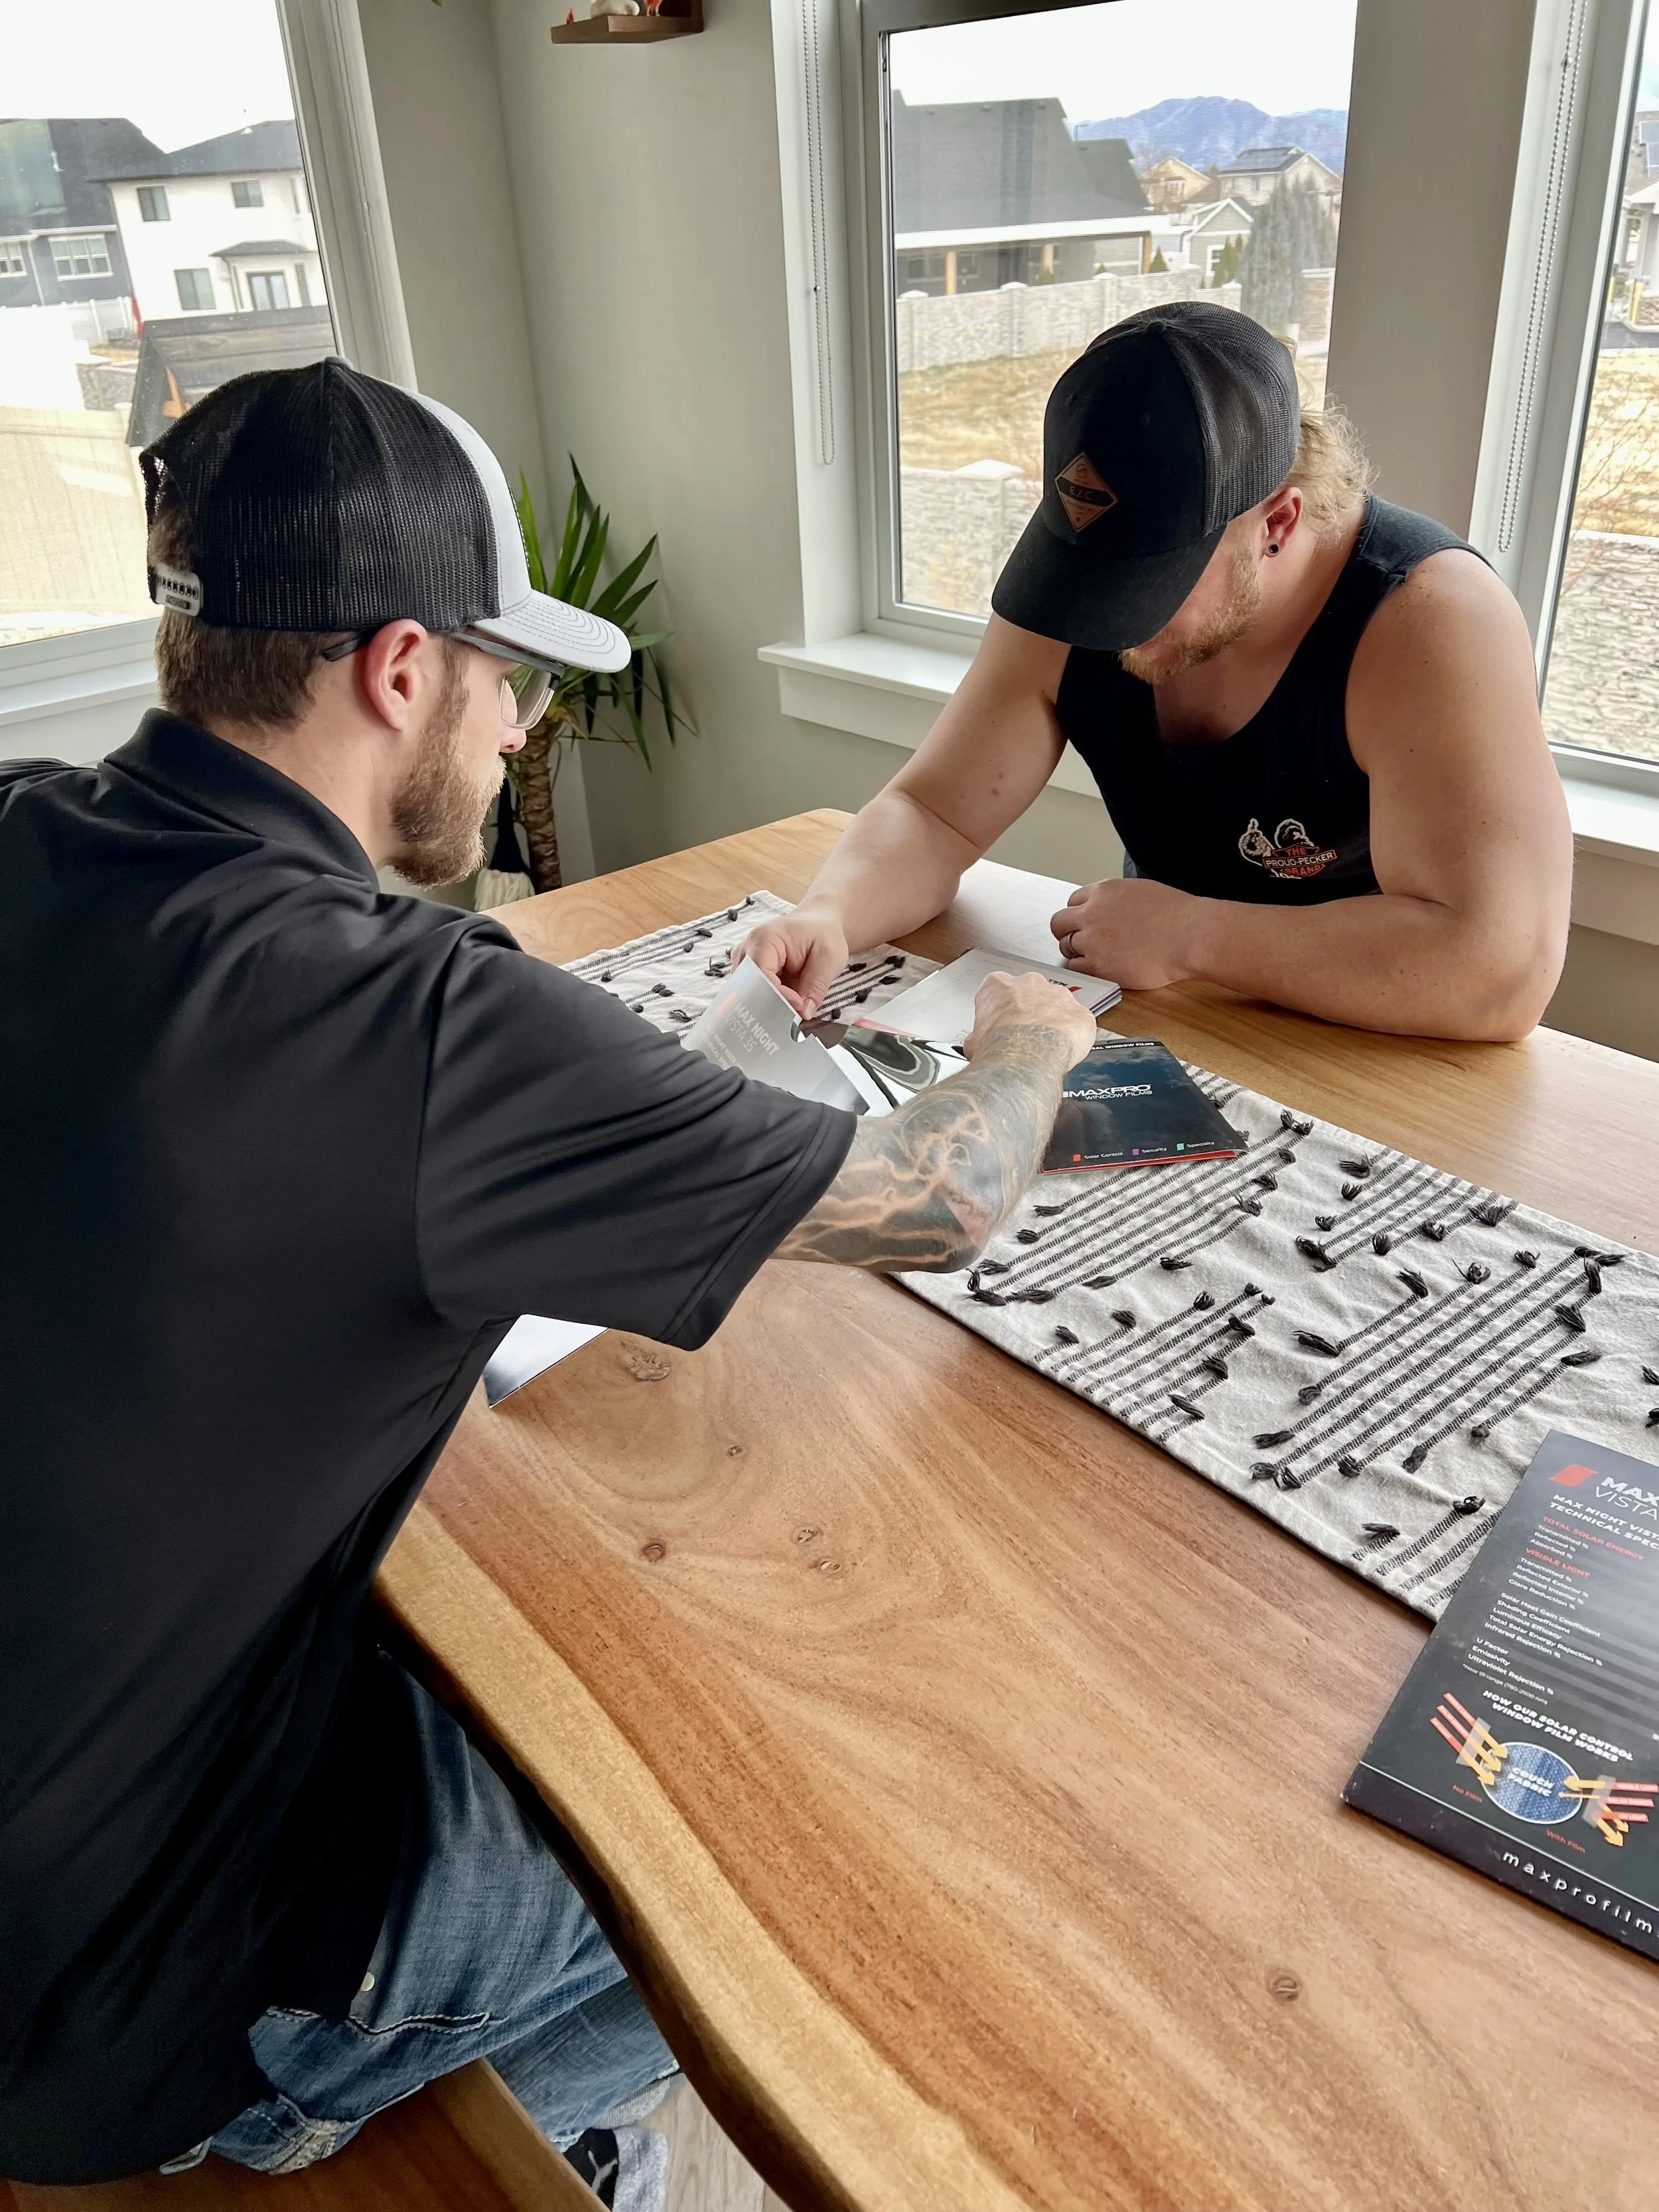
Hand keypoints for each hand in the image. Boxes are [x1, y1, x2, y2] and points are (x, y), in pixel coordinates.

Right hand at [736, 905, 849, 1017]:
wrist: (816, 923)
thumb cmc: (822, 935)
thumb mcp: (829, 957)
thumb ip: (816, 985)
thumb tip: (803, 1014)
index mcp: (764, 939)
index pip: (760, 975)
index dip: (777, 996)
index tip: (800, 1006)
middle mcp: (746, 950)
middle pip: (747, 989)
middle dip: (769, 1008)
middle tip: (793, 1021)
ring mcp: (743, 963)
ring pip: (747, 996)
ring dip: (768, 1009)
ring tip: (789, 1017)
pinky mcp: (747, 975)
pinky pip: (752, 996)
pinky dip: (767, 1006)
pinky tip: (783, 1011)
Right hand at [963, 970, 1097, 1069]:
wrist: (1027, 1057)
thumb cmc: (999, 1046)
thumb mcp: (973, 1043)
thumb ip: (979, 1037)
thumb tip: (977, 1047)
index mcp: (998, 985)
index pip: (997, 992)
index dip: (999, 1012)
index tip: (1000, 1026)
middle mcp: (1029, 983)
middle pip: (1030, 994)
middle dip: (1028, 1012)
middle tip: (1023, 1036)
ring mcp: (1058, 994)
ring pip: (1057, 1006)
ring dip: (1052, 1022)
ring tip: (1044, 1046)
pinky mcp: (1080, 1012)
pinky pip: (1078, 1023)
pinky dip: (1072, 1036)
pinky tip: (1062, 1050)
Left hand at [1050, 877, 1199, 991]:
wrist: (1189, 935)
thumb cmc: (1177, 915)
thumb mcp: (1141, 892)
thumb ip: (1117, 899)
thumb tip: (1112, 910)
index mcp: (1104, 891)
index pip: (1073, 901)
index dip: (1079, 914)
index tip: (1085, 923)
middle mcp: (1092, 913)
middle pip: (1059, 923)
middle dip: (1067, 932)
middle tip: (1079, 941)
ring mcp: (1092, 940)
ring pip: (1066, 946)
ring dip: (1077, 952)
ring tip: (1097, 956)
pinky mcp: (1098, 965)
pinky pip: (1076, 967)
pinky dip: (1084, 968)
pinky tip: (1102, 968)